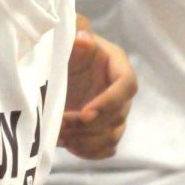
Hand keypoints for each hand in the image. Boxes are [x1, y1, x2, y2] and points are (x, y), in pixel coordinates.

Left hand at [57, 22, 136, 158]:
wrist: (58, 65)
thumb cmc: (65, 46)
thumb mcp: (69, 36)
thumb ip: (76, 32)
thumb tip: (82, 39)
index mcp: (118, 66)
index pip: (126, 86)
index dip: (108, 102)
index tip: (85, 113)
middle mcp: (121, 92)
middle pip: (118, 116)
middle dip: (90, 126)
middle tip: (62, 125)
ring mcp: (115, 113)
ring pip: (113, 135)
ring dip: (88, 141)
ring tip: (60, 137)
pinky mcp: (105, 129)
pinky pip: (107, 148)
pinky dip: (90, 152)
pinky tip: (70, 146)